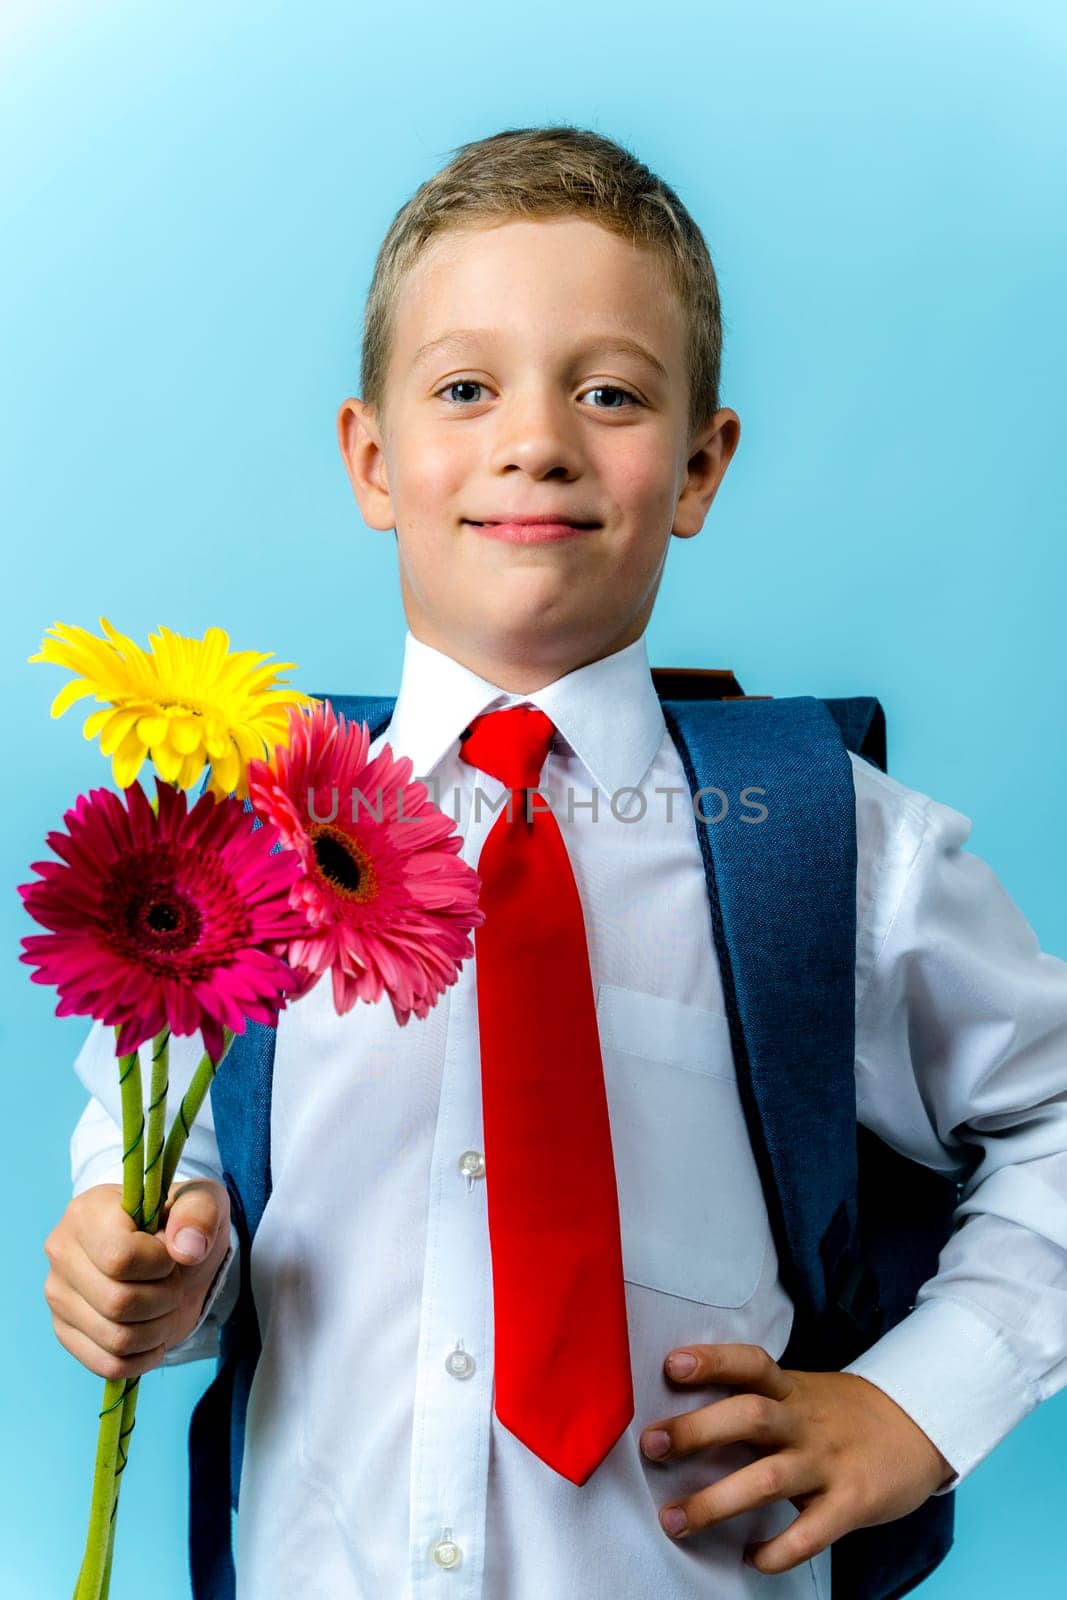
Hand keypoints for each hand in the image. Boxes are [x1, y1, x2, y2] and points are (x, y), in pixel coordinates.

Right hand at [43, 1178, 231, 1378]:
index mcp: (88, 1212)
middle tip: (173, 1282)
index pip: (120, 1258)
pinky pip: (106, 1365)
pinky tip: (154, 1336)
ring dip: (158, 1329)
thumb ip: (201, 1213)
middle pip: (119, 1303)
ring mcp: (58, 1296)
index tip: (169, 1253)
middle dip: (165, 1298)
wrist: (171, 1253)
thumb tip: (187, 1250)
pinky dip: (142, 1358)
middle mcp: (62, 1252)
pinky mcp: (64, 1331)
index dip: (159, 1264)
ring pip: (115, 1339)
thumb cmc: (181, 1224)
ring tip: (165, 1306)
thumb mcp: (204, 1202)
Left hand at [639, 1342, 955, 1572]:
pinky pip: (812, 1532)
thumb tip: (683, 1412)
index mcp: (791, 1388)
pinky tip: (752, 1557)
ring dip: (717, 1501)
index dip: (713, 1360)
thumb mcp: (802, 1393)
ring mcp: (828, 1462)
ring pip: (769, 1478)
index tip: (672, 1366)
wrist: (918, 1427)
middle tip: (651, 1446)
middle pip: (751, 1416)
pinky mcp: (852, 1502)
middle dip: (698, 1430)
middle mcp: (805, 1421)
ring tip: (674, 1520)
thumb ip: (756, 1400)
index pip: (751, 1363)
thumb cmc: (841, 1414)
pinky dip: (779, 1549)